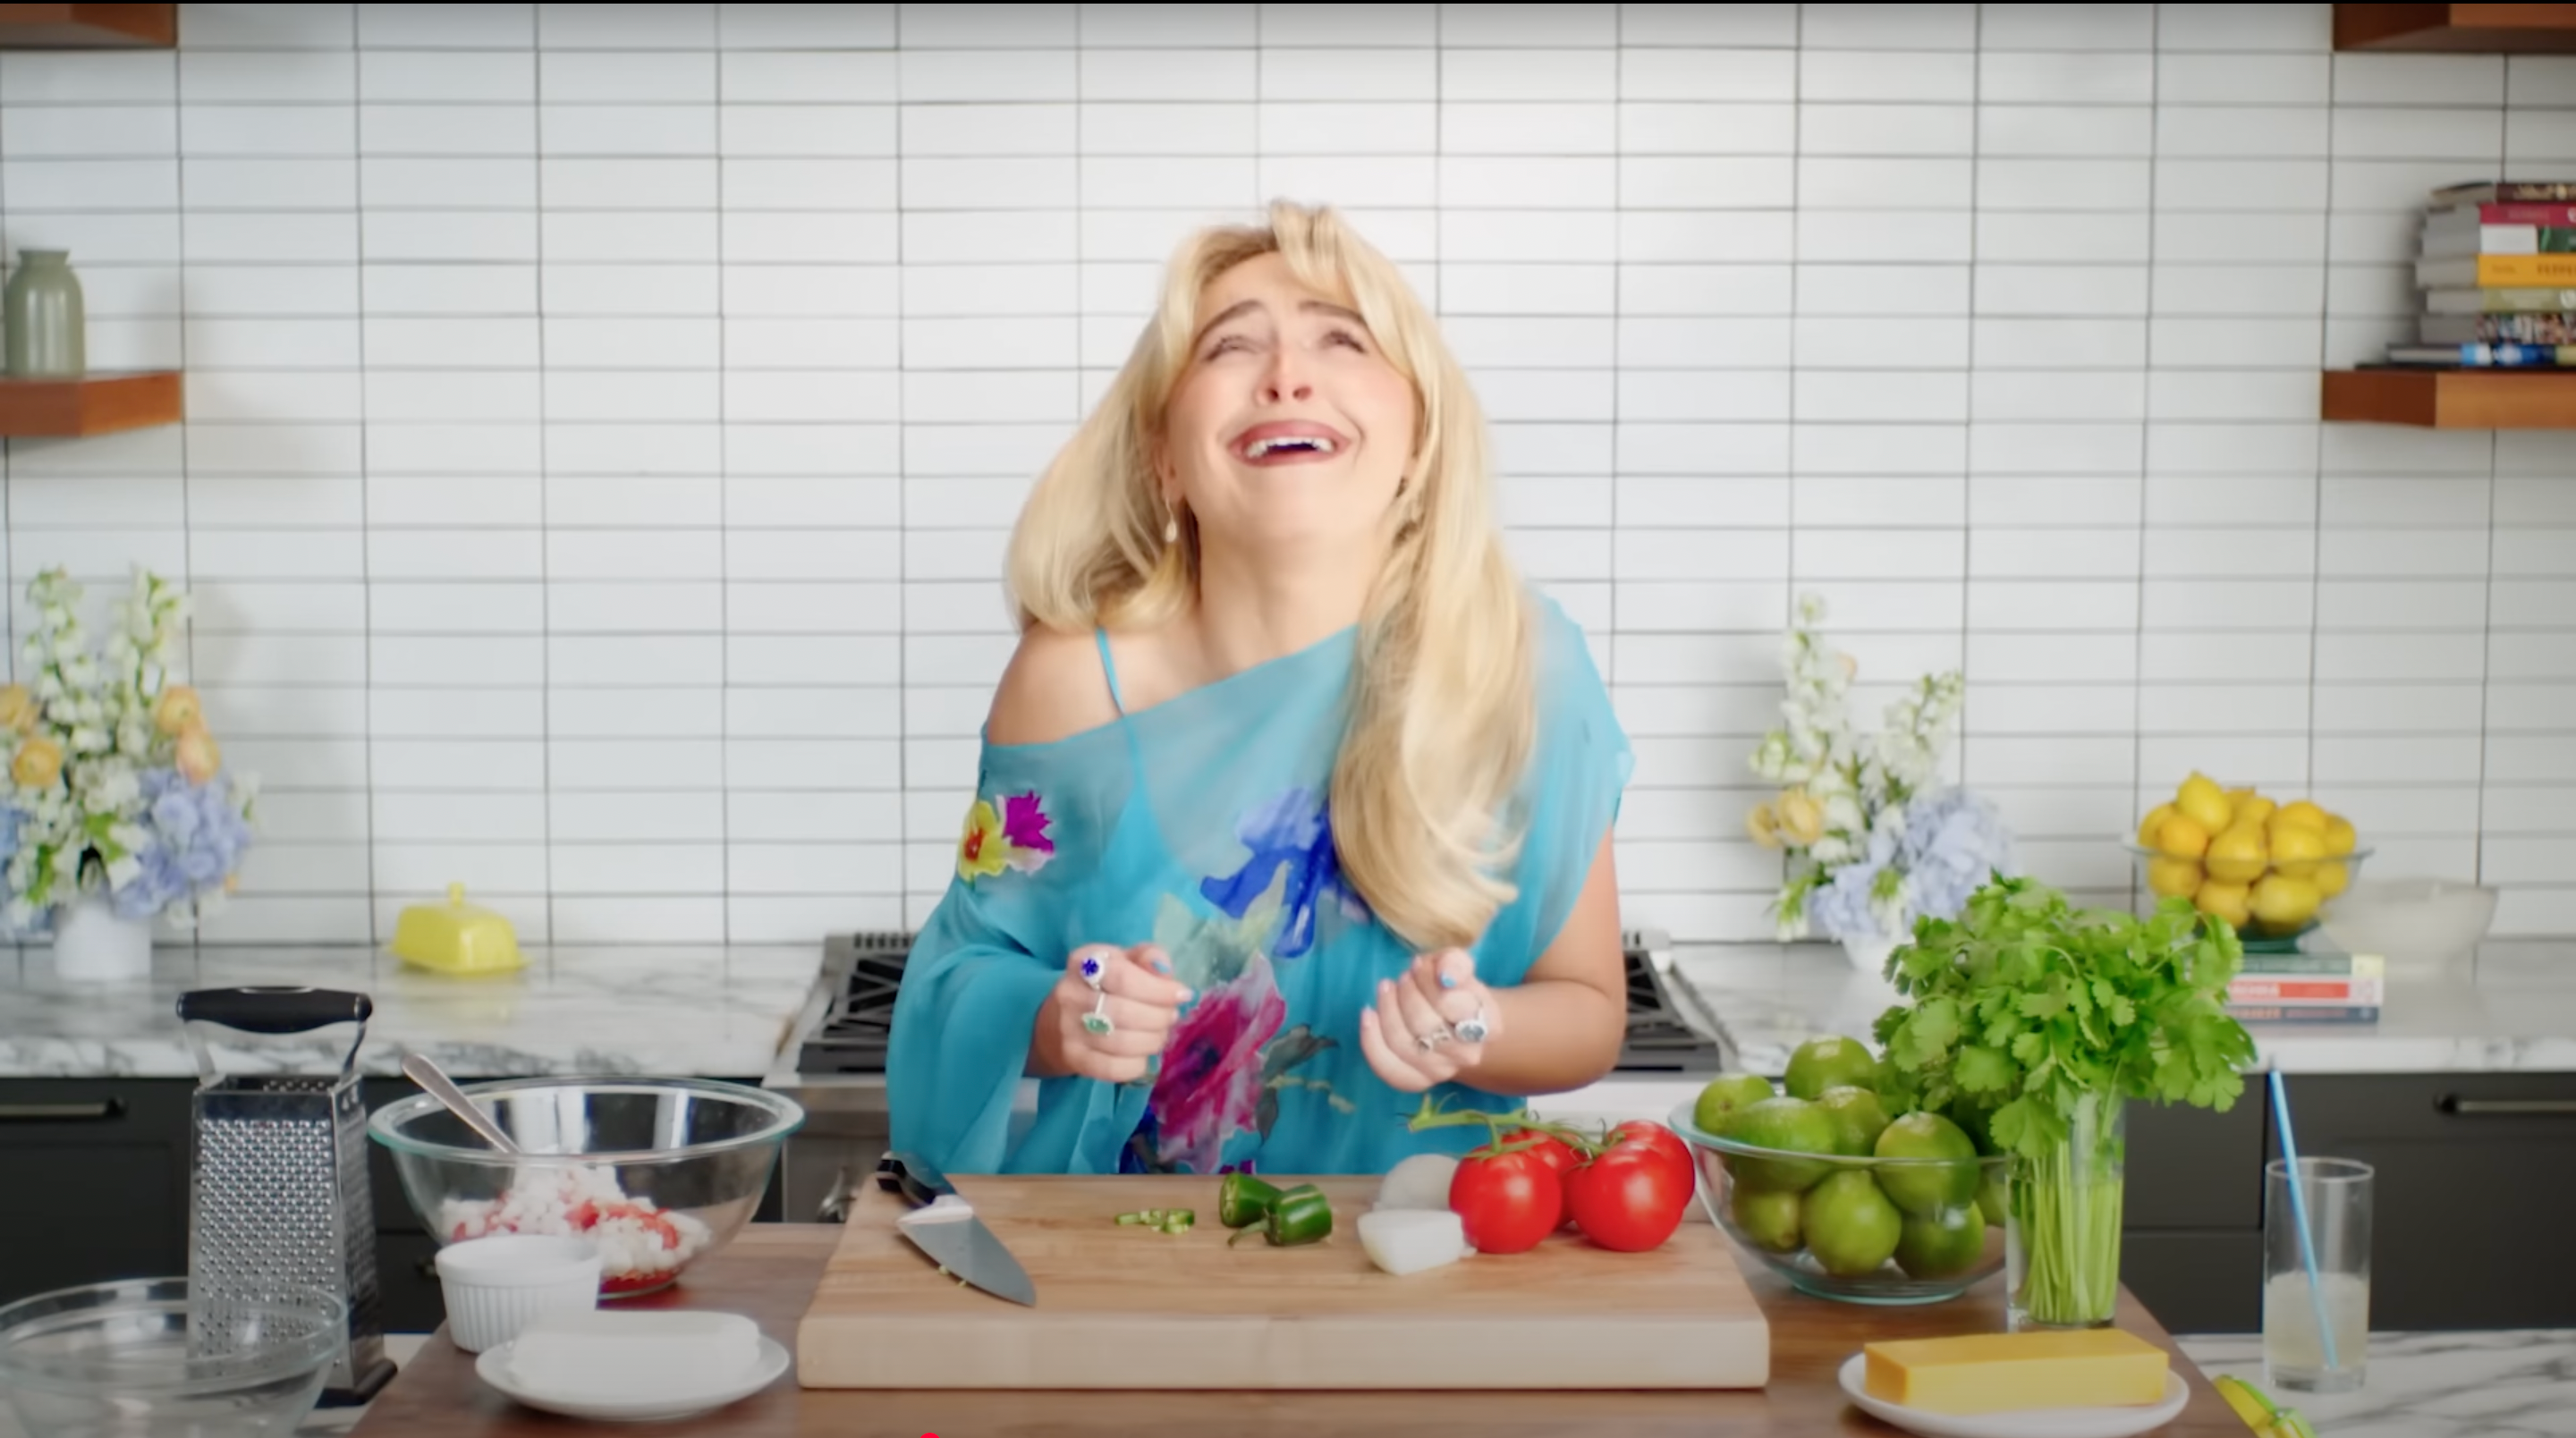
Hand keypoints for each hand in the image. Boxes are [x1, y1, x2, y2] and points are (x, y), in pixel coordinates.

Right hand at [1045, 943, 1192, 1084]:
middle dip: (1159, 1017)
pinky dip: (1137, 1064)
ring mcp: (1068, 1030)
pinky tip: (1142, 1055)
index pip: (1123, 977)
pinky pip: (1113, 1068)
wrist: (1055, 1024)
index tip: (1181, 994)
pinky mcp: (1073, 1059)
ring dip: (1152, 1041)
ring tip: (1160, 1035)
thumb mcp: (1122, 961)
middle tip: (1171, 1017)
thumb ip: (1148, 957)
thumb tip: (1165, 972)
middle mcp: (1070, 995)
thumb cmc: (1101, 987)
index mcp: (1083, 963)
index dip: (1159, 989)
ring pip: (1121, 1042)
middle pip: (1124, 1011)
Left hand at [1358, 948, 1501, 1093]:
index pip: (1448, 1002)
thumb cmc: (1454, 988)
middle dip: (1406, 993)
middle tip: (1404, 978)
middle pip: (1422, 1023)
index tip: (1419, 965)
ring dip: (1387, 1009)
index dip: (1425, 979)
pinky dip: (1371, 1040)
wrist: (1456, 1022)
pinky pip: (1388, 1067)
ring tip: (1388, 990)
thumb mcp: (1457, 965)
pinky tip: (1368, 1015)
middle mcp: (1469, 1054)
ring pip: (1402, 1043)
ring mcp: (1443, 1071)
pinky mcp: (1418, 1081)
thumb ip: (1454, 962)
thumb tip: (1445, 974)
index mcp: (1487, 1024)